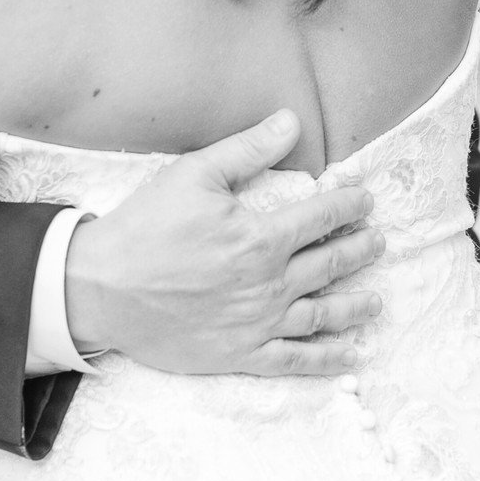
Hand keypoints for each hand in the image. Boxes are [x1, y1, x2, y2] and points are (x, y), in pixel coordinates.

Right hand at [64, 109, 384, 378]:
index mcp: (259, 238)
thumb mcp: (194, 174)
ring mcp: (256, 324)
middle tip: (379, 240)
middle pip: (329, 264)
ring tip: (377, 299)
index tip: (364, 199)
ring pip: (321, 314)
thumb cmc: (146, 226)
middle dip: (359, 249)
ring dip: (354, 305)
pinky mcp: (239, 355)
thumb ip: (249, 148)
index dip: (348, 204)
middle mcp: (267, 284)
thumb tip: (293, 120)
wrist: (100, 289)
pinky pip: (294, 360)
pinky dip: (328, 359)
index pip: (320, 216)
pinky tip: (352, 355)